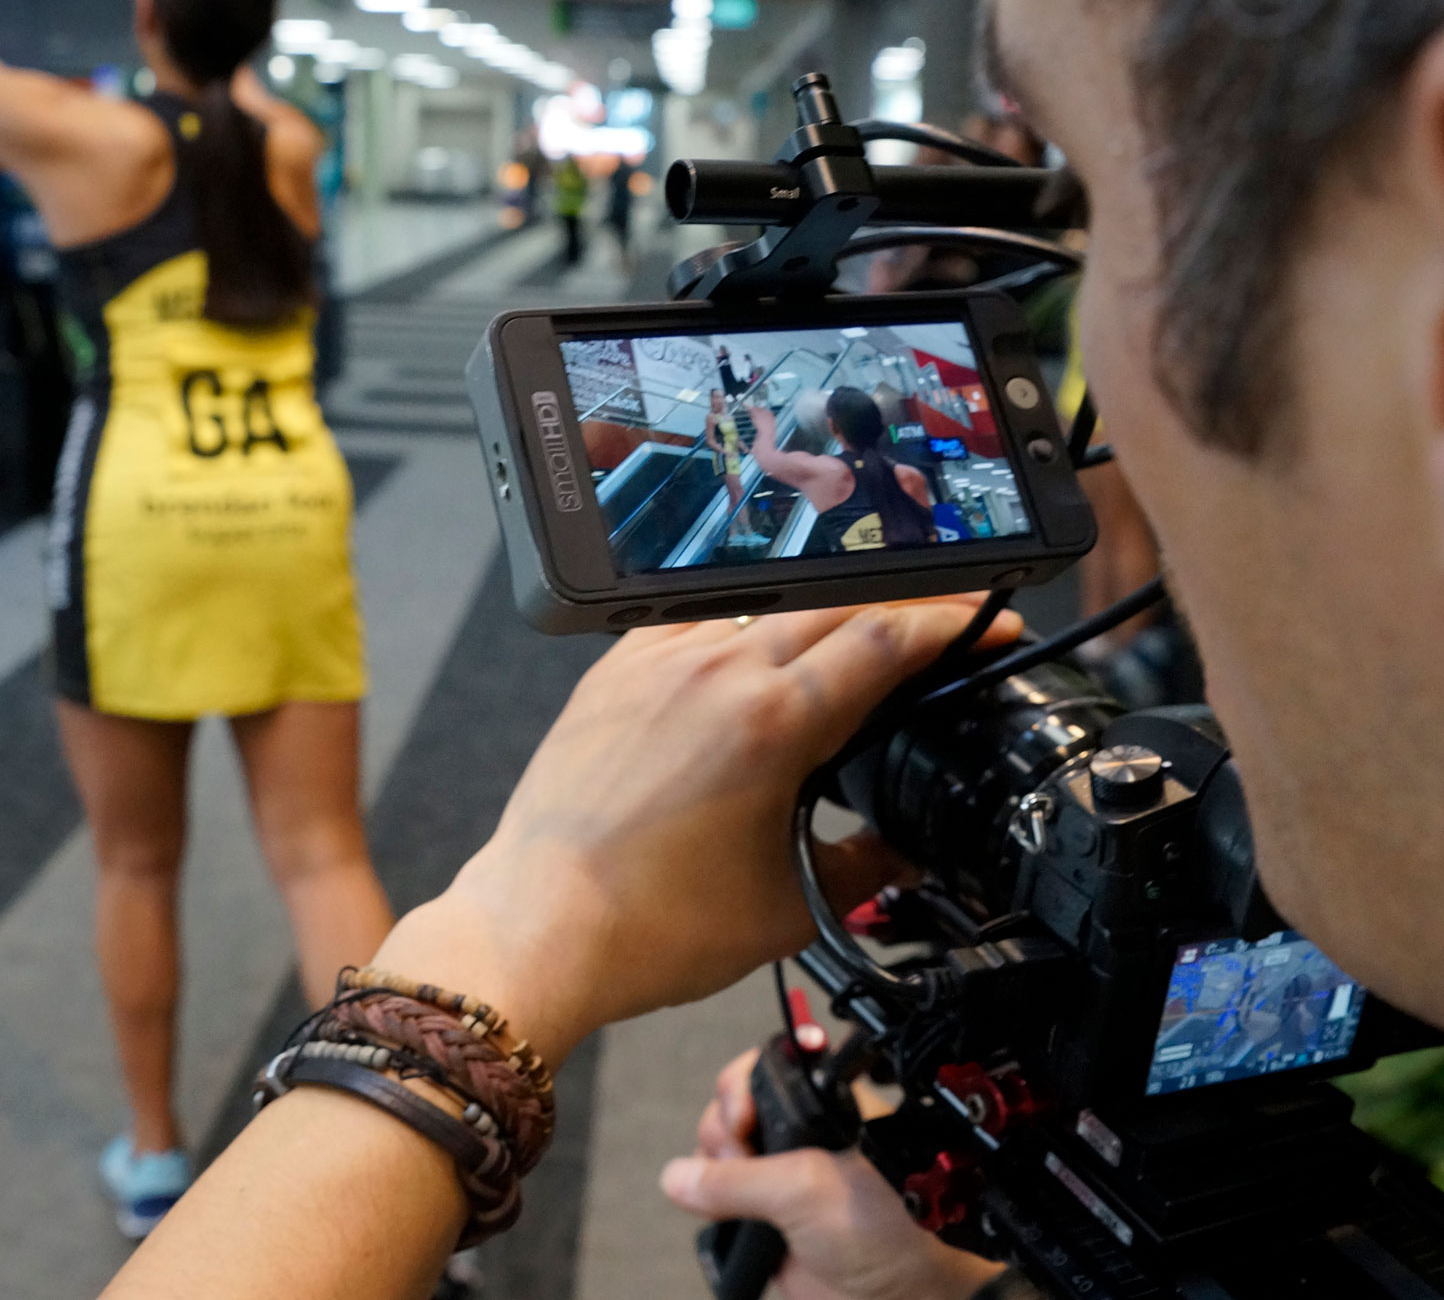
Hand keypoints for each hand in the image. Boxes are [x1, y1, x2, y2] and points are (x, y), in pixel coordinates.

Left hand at [375, 598, 1018, 1061]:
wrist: (540, 926)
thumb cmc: (656, 927)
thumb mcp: (791, 906)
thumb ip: (867, 865)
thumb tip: (905, 850)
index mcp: (774, 720)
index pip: (888, 639)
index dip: (954, 624)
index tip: (995, 624)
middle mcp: (716, 669)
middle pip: (836, 606)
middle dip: (904, 607)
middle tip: (946, 621)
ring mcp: (657, 661)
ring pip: (764, 607)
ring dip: (824, 612)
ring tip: (860, 635)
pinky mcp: (612, 672)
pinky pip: (695, 622)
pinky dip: (744, 627)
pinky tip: (758, 652)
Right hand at [660, 1051, 1006, 1299]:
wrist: (909, 1298)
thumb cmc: (889, 1231)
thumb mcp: (804, 1189)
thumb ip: (735, 1179)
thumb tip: (680, 1178)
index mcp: (826, 1106)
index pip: (763, 1071)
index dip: (740, 1087)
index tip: (742, 1117)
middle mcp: (803, 1135)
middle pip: (731, 1109)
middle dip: (722, 1132)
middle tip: (739, 1160)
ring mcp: (785, 1178)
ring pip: (721, 1155)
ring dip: (712, 1173)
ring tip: (731, 1197)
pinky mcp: (772, 1221)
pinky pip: (723, 1201)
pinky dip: (712, 1205)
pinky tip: (722, 1214)